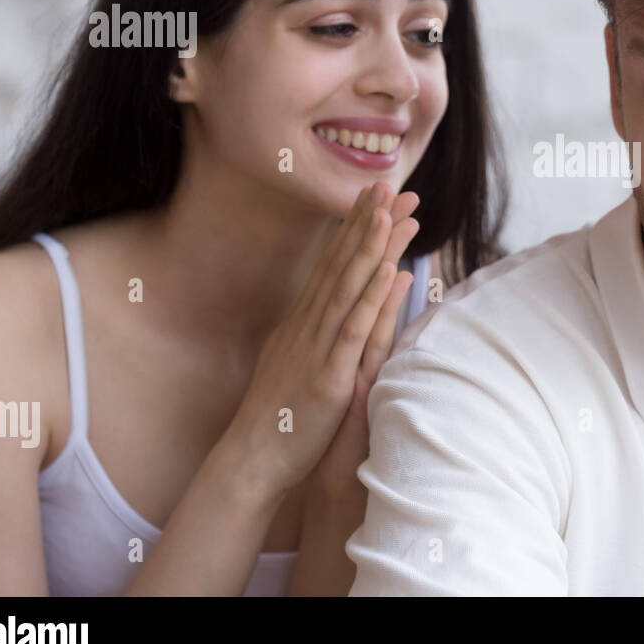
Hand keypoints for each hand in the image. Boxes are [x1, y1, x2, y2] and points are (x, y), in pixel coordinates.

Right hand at [225, 182, 419, 498]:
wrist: (252, 459)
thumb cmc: (280, 415)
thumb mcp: (300, 361)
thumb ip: (321, 332)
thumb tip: (334, 307)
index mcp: (304, 321)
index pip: (334, 263)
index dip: (355, 227)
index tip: (376, 194)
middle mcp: (309, 325)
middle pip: (343, 264)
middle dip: (368, 223)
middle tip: (391, 184)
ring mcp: (317, 347)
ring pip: (349, 287)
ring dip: (370, 248)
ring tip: (390, 211)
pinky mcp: (329, 375)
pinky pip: (354, 331)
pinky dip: (372, 299)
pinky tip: (389, 272)